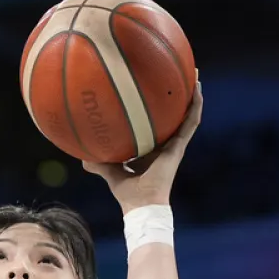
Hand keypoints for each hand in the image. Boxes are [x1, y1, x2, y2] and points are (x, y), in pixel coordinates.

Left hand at [85, 78, 202, 212]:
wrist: (142, 205)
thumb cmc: (128, 194)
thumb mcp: (110, 172)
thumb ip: (99, 163)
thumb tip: (81, 156)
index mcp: (152, 150)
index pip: (156, 127)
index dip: (158, 112)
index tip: (156, 94)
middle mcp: (166, 145)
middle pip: (174, 116)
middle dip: (177, 97)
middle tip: (178, 75)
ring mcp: (175, 145)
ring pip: (188, 115)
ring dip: (192, 95)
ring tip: (193, 73)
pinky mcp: (179, 147)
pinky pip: (191, 122)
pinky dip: (195, 105)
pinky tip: (196, 88)